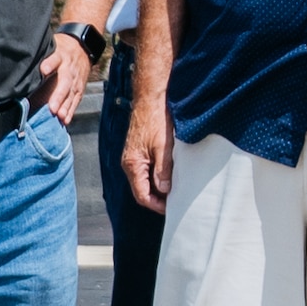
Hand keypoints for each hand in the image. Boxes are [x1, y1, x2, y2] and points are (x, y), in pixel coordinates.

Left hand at [38, 35, 92, 124]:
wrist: (82, 48)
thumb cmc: (61, 50)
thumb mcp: (51, 46)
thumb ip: (40, 55)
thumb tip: (19, 65)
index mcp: (60, 56)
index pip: (55, 59)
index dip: (49, 64)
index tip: (43, 70)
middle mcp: (68, 69)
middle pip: (64, 82)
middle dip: (58, 95)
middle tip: (52, 107)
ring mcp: (75, 80)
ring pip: (71, 94)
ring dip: (65, 106)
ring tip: (60, 116)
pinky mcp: (79, 88)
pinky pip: (76, 100)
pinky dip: (71, 110)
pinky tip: (65, 119)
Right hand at [124, 95, 175, 209]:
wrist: (150, 97)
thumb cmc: (155, 119)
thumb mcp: (163, 146)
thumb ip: (163, 170)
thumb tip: (164, 190)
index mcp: (132, 164)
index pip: (141, 195)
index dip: (156, 205)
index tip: (171, 208)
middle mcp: (129, 163)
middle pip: (142, 190)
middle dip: (158, 198)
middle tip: (176, 201)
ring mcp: (134, 157)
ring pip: (145, 180)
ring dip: (159, 187)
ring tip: (176, 189)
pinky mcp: (139, 151)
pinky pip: (147, 170)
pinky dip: (158, 176)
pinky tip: (171, 174)